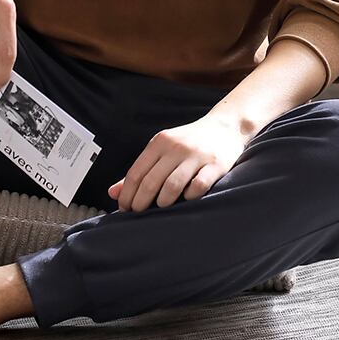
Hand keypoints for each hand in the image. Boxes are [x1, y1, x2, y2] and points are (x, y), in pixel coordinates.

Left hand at [108, 114, 250, 211]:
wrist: (225, 126)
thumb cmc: (189, 142)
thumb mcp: (162, 149)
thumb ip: (140, 170)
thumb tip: (113, 193)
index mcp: (159, 142)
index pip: (136, 172)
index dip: (127, 194)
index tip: (124, 208)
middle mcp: (176, 147)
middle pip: (151, 181)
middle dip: (140, 202)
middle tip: (138, 214)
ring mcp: (196, 155)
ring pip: (172, 185)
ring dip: (163, 202)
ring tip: (161, 207)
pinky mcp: (215, 164)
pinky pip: (198, 186)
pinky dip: (189, 196)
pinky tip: (186, 200)